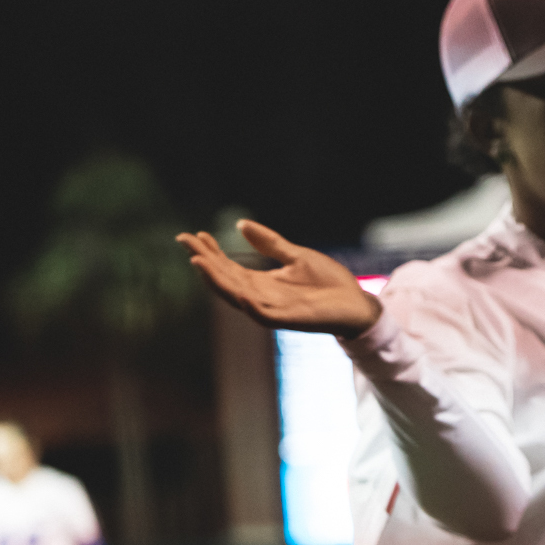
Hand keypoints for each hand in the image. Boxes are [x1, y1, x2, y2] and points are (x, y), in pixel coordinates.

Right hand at [177, 220, 381, 337]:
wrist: (357, 304)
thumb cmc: (329, 283)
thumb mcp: (296, 256)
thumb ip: (271, 243)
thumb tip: (241, 224)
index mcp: (262, 282)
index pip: (228, 267)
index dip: (211, 253)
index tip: (195, 235)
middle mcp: (261, 297)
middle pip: (225, 280)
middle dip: (205, 262)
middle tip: (187, 242)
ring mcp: (274, 309)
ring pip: (236, 297)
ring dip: (218, 282)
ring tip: (199, 262)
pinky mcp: (289, 320)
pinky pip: (264, 315)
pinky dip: (251, 305)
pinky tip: (240, 293)